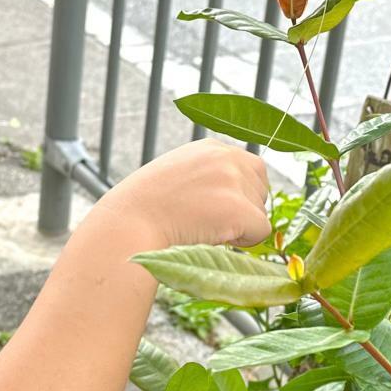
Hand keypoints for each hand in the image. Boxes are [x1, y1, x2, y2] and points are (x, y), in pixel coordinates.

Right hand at [96, 139, 272, 250]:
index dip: (239, 194)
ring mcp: (233, 181)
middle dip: (243, 210)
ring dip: (240, 227)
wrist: (130, 224)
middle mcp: (226, 158)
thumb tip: (236, 196)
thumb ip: (209, 177)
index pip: (251, 169)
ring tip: (204, 227)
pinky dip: (244, 242)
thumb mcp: (178, 176)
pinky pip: (260, 231)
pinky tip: (214, 237)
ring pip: (260, 212)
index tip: (215, 208)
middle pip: (261, 190)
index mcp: (211, 148)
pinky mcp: (238, 208)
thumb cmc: (147, 209)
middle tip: (208, 221)